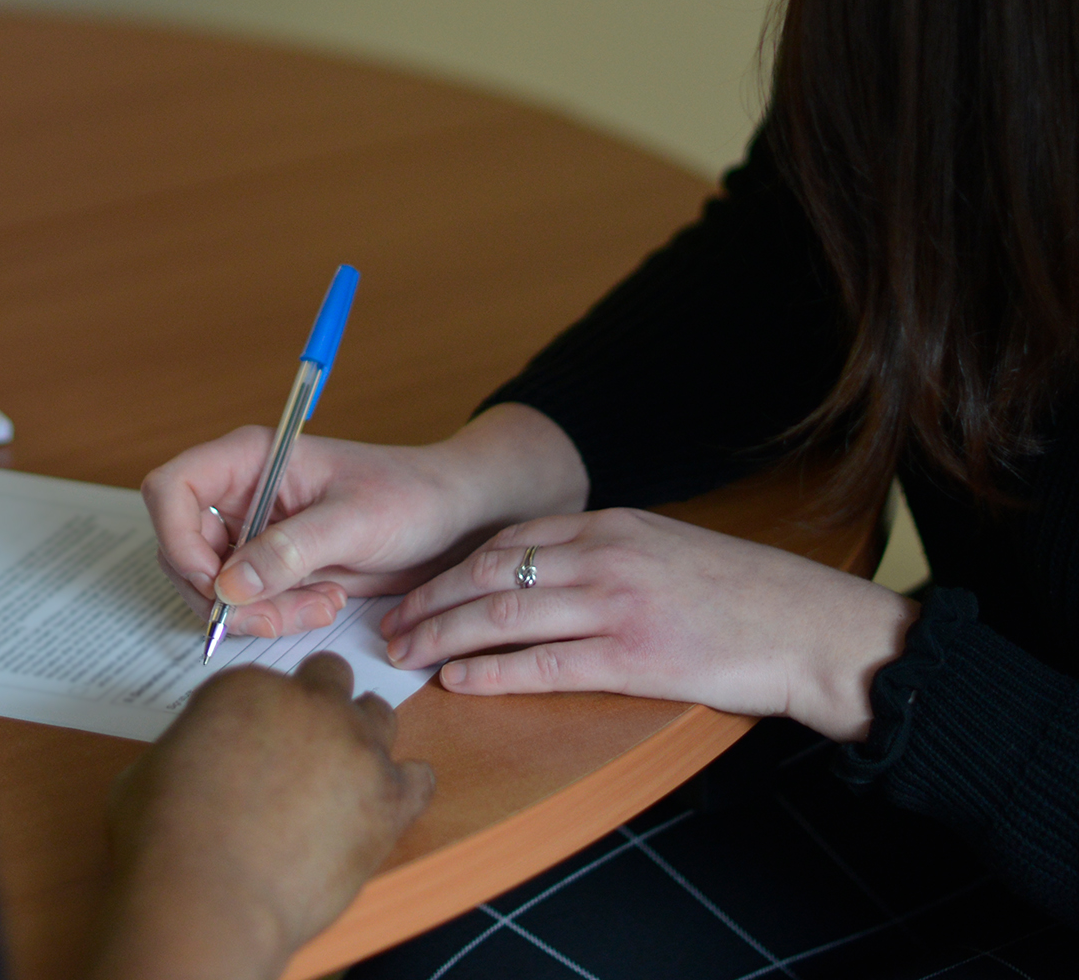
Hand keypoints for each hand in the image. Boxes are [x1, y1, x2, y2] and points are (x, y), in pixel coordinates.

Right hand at [89, 654, 435, 979]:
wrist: (208, 897)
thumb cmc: (164, 839)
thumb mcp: (151, 768)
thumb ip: (193, 746)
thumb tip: (202, 762)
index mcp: (246, 687)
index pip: (264, 682)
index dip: (255, 715)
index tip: (246, 744)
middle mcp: (307, 703)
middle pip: (329, 679)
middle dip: (315, 705)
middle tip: (296, 748)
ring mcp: (355, 746)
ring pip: (378, 714)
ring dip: (360, 736)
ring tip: (338, 776)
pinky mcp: (389, 798)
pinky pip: (420, 776)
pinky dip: (403, 787)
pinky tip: (381, 805)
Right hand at [141, 403, 589, 638]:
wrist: (452, 520)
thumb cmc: (412, 496)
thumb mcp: (354, 522)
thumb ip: (289, 551)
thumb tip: (227, 586)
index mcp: (249, 459)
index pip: (171, 490)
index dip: (177, 539)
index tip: (216, 582)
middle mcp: (240, 494)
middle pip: (180, 550)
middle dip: (223, 594)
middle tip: (280, 615)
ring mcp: (251, 533)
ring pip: (210, 587)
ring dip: (255, 612)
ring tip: (319, 606)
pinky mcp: (269, 567)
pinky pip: (244, 604)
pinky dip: (274, 617)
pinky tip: (323, 605)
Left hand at [378, 508, 920, 740]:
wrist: (817, 629)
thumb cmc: (747, 595)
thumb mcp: (669, 549)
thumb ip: (608, 553)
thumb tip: (548, 571)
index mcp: (613, 525)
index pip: (507, 540)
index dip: (451, 566)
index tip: (416, 586)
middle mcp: (606, 557)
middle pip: (488, 574)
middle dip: (429, 599)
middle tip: (389, 623)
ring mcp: (616, 606)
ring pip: (501, 617)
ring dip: (441, 635)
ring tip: (404, 654)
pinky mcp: (632, 658)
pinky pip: (542, 666)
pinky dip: (490, 672)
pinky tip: (456, 680)